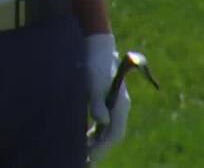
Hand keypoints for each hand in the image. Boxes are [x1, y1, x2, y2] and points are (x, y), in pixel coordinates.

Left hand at [84, 33, 130, 162]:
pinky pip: (102, 124)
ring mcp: (115, 105)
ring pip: (107, 131)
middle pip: (112, 136)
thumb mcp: (94, 82)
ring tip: (82, 154)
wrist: (96, 46)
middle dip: (99, 150)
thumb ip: (97, 102)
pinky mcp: (107, 101)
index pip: (115, 134)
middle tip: (84, 161)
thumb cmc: (95, 63)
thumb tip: (101, 122)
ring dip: (96, 143)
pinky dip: (94, 134)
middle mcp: (120, 107)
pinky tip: (83, 139)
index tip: (89, 157)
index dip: (103, 148)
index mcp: (120, 105)